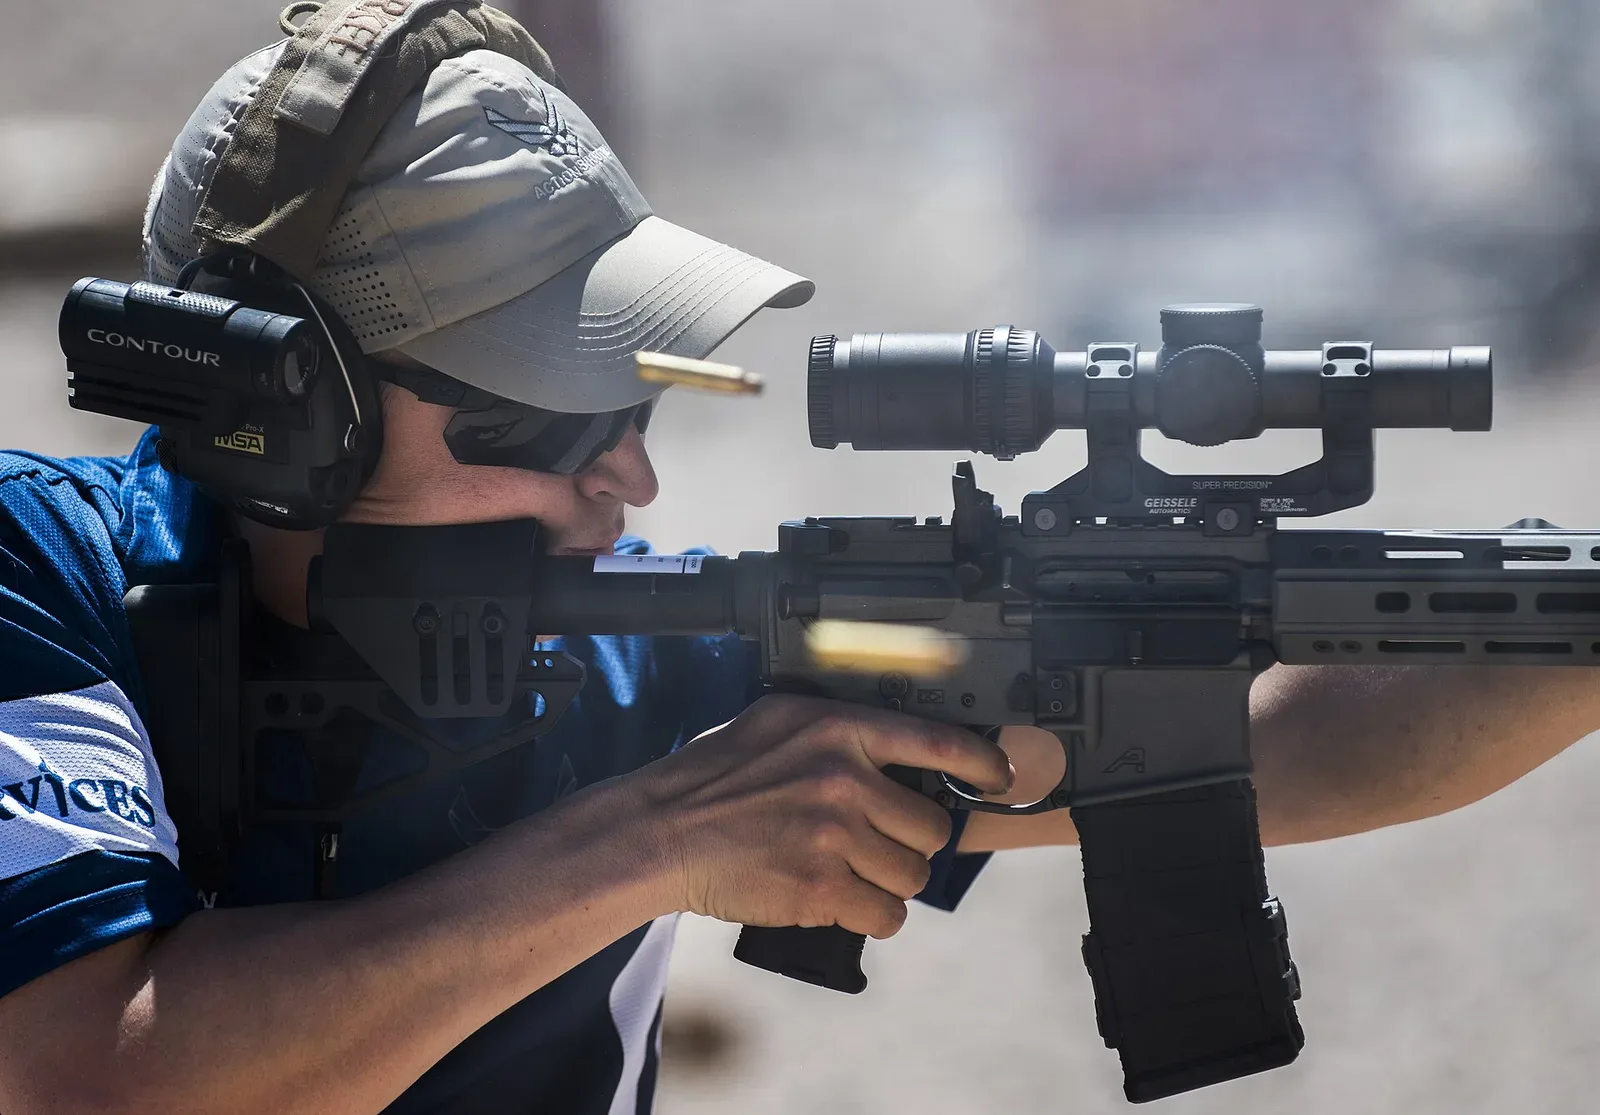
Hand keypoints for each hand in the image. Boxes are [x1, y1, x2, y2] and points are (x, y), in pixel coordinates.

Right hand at [632, 694, 1012, 938]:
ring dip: (891, 884)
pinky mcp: (822, 888)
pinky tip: (845, 904)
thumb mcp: (777, 723)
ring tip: (853, 875)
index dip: (982, 763)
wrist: (661, 831)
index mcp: (838, 730)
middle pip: (929, 826)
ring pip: (912, 876)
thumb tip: (896, 748)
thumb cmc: (712, 775)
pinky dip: (872, 917)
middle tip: (875, 844)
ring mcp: (834, 835)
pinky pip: (885, 916)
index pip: (938, 741)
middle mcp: (844, 778)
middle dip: (909, 843)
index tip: (999, 776)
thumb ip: (837, 732)